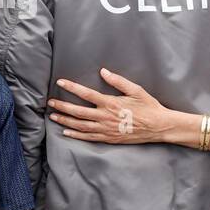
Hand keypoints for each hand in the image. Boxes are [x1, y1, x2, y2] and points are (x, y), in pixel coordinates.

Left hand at [50, 69, 170, 143]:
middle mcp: (105, 117)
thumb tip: (103, 71)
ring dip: (65, 120)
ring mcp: (106, 129)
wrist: (159, 127)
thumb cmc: (149, 107)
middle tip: (50, 103)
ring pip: (80, 125)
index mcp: (111, 103)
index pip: (86, 94)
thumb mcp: (136, 90)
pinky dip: (76, 134)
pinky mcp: (109, 138)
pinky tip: (66, 131)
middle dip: (62, 106)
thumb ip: (118, 81)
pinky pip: (89, 137)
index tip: (60, 82)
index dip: (72, 87)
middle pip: (78, 112)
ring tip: (53, 116)